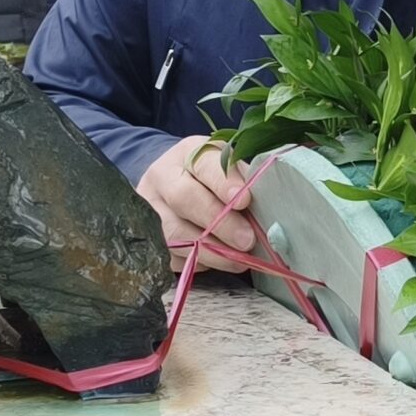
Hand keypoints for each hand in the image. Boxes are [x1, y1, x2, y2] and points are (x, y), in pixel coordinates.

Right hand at [137, 135, 257, 272]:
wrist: (171, 185)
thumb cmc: (210, 177)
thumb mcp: (226, 168)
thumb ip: (243, 180)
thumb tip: (267, 205)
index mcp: (187, 154)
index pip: (204, 164)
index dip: (224, 183)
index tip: (244, 201)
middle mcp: (162, 178)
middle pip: (184, 199)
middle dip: (220, 223)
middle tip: (247, 240)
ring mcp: (149, 209)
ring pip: (176, 234)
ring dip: (211, 251)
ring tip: (239, 260)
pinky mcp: (148, 237)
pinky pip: (171, 256)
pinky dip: (198, 262)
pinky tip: (218, 261)